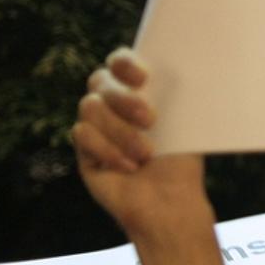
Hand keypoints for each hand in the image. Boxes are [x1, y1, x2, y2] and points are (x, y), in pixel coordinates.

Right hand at [72, 48, 208, 238]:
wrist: (169, 201)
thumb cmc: (180, 160)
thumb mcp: (182, 123)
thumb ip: (172, 94)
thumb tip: (178, 65)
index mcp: (139, 91)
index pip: (119, 63)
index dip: (124, 63)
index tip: (143, 78)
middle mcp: (113, 105)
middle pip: (101, 82)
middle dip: (125, 100)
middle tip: (151, 120)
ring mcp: (96, 126)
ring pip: (90, 107)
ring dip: (121, 131)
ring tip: (146, 154)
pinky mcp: (84, 149)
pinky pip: (83, 134)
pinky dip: (108, 150)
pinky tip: (130, 166)